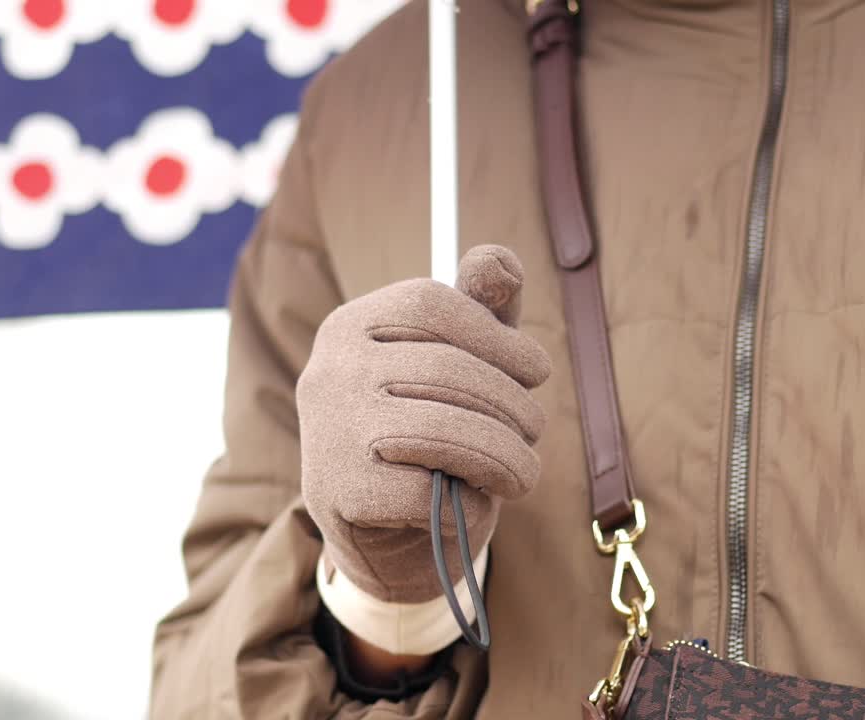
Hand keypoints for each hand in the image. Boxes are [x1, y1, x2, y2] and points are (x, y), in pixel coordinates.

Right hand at [298, 245, 550, 611]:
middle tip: (534, 432)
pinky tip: (472, 503)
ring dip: (507, 457)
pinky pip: (428, 492)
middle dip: (513, 406)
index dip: (498, 337)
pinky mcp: (339, 494)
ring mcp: (329, 433)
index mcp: (350, 325)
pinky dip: (468, 503)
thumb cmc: (431, 436)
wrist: (386, 537)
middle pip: (448, 370)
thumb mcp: (459, 364)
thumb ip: (481, 309)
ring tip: (524, 472)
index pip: (431, 304)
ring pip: (444, 432)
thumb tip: (499, 260)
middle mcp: (328, 371)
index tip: (537, 372)